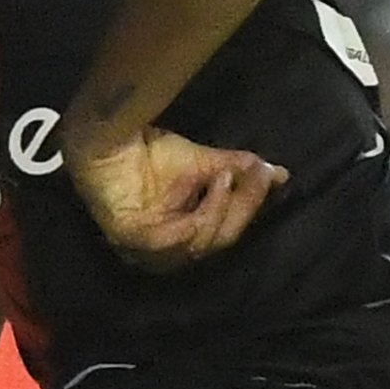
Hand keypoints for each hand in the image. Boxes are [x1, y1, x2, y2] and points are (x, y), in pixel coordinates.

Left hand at [68, 124, 283, 270]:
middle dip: (241, 209)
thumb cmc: (149, 153)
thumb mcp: (205, 165)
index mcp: (181, 240)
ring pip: (200, 245)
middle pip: (216, 243)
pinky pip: (176, 238)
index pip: (223, 235)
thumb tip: (280, 174)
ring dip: (221, 210)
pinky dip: (201, 213)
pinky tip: (213, 185)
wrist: (110, 136)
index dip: (248, 208)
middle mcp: (163, 252)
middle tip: (254, 175)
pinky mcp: (131, 237)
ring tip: (227, 176)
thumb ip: (239, 173)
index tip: (266, 176)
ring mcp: (144, 249)